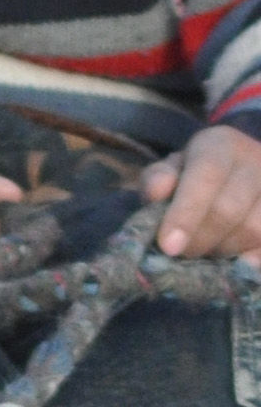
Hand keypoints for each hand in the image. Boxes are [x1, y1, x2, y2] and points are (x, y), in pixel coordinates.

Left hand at [140, 125, 260, 262]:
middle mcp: (256, 160)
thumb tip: (156, 191)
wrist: (234, 177)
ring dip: (224, 251)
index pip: (206, 175)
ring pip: (254, 230)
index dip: (186, 213)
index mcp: (221, 145)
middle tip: (181, 253)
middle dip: (200, 239)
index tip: (168, 246)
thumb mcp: (169, 171)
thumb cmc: (192, 177)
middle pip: (229, 209)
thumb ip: (156, 179)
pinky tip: (231, 262)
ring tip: (206, 252)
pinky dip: (248, 259)